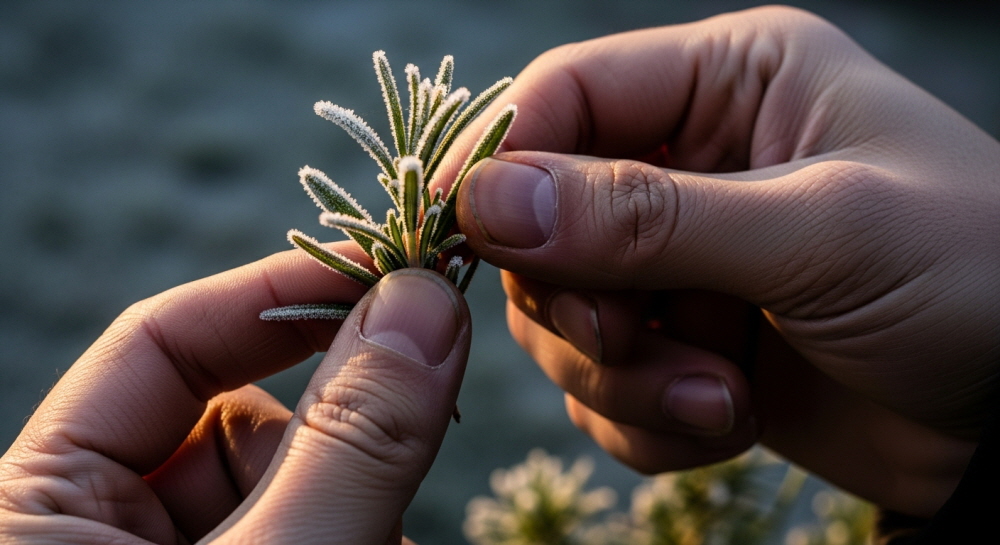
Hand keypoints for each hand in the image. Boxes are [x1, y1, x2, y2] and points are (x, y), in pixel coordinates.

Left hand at [0, 243, 470, 543]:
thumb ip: (347, 443)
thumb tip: (428, 301)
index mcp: (42, 503)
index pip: (160, 344)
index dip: (280, 294)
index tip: (394, 268)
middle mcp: (101, 530)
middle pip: (247, 418)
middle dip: (343, 429)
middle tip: (425, 423)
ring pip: (298, 482)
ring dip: (366, 499)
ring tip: (382, 544)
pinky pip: (317, 531)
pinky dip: (364, 537)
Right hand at [446, 6, 999, 516]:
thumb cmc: (974, 276)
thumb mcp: (819, 232)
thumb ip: (647, 216)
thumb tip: (487, 202)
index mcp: (728, 85)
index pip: (565, 98)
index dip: (507, 165)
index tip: (480, 241)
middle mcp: (691, 163)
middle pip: (543, 221)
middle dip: (578, 304)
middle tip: (635, 346)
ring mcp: (683, 264)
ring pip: (564, 318)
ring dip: (622, 378)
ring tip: (719, 401)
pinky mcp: (686, 347)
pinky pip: (605, 388)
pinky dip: (647, 422)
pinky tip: (727, 427)